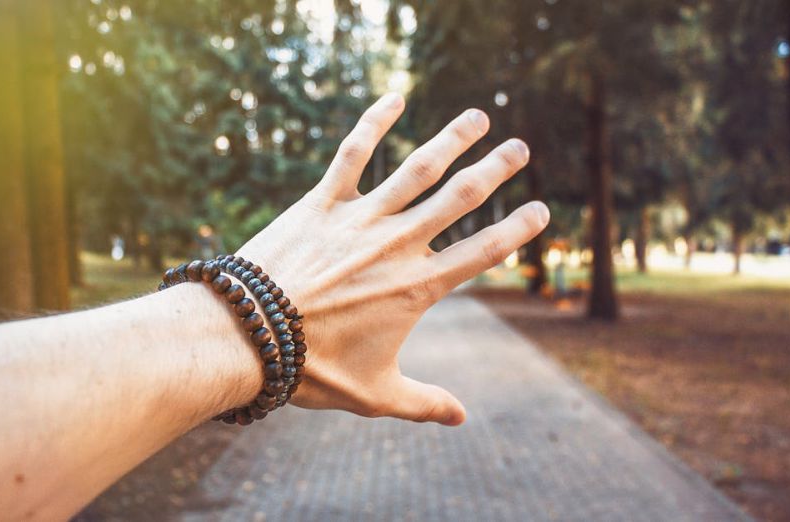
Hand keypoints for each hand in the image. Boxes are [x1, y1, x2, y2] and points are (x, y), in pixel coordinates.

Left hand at [237, 93, 548, 425]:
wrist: (248, 337)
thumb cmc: (311, 370)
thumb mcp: (376, 395)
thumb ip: (424, 402)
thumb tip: (462, 418)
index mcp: (418, 287)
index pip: (484, 252)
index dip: (518, 229)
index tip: (542, 209)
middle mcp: (398, 245)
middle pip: (460, 199)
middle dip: (496, 170)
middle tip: (521, 148)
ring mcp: (360, 219)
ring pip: (417, 168)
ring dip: (452, 139)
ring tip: (478, 116)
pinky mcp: (321, 203)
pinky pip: (352, 154)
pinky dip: (373, 123)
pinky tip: (394, 97)